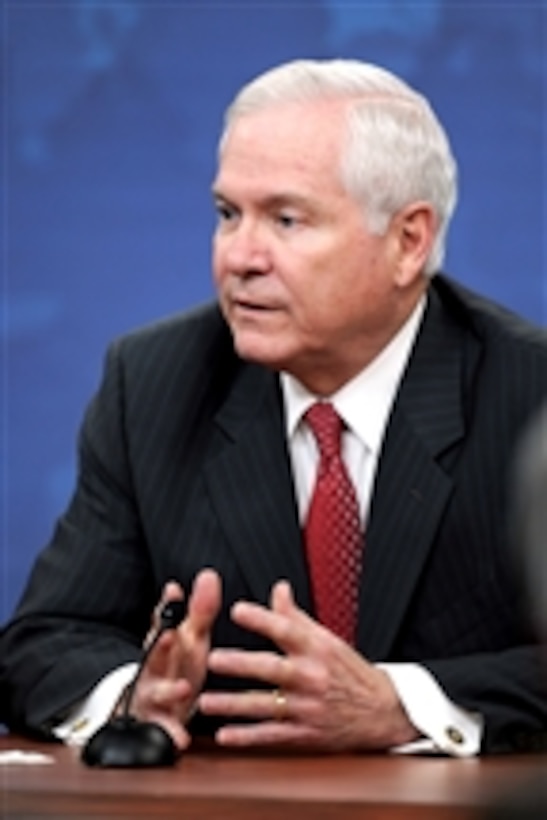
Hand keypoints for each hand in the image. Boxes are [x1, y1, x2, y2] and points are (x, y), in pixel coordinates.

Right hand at [130, 568, 221, 749]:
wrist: (153, 705)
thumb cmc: (178, 666)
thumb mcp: (192, 638)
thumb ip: (201, 610)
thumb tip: (209, 574)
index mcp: (166, 642)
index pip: (164, 620)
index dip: (168, 606)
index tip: (174, 590)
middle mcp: (154, 665)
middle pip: (155, 653)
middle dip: (161, 644)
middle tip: (169, 635)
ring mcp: (151, 693)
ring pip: (156, 690)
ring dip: (168, 689)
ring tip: (182, 688)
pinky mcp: (155, 721)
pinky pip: (161, 728)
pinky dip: (170, 734)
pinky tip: (180, 739)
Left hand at [198, 581, 418, 750]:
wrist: (383, 711)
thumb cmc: (350, 671)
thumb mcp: (327, 639)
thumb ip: (296, 616)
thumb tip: (278, 589)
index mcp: (316, 649)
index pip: (287, 629)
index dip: (262, 619)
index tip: (237, 610)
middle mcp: (311, 677)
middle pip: (272, 668)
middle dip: (242, 664)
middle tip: (213, 659)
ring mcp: (308, 707)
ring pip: (266, 705)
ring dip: (234, 704)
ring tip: (206, 702)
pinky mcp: (306, 734)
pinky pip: (272, 736)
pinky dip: (248, 737)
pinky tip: (226, 735)